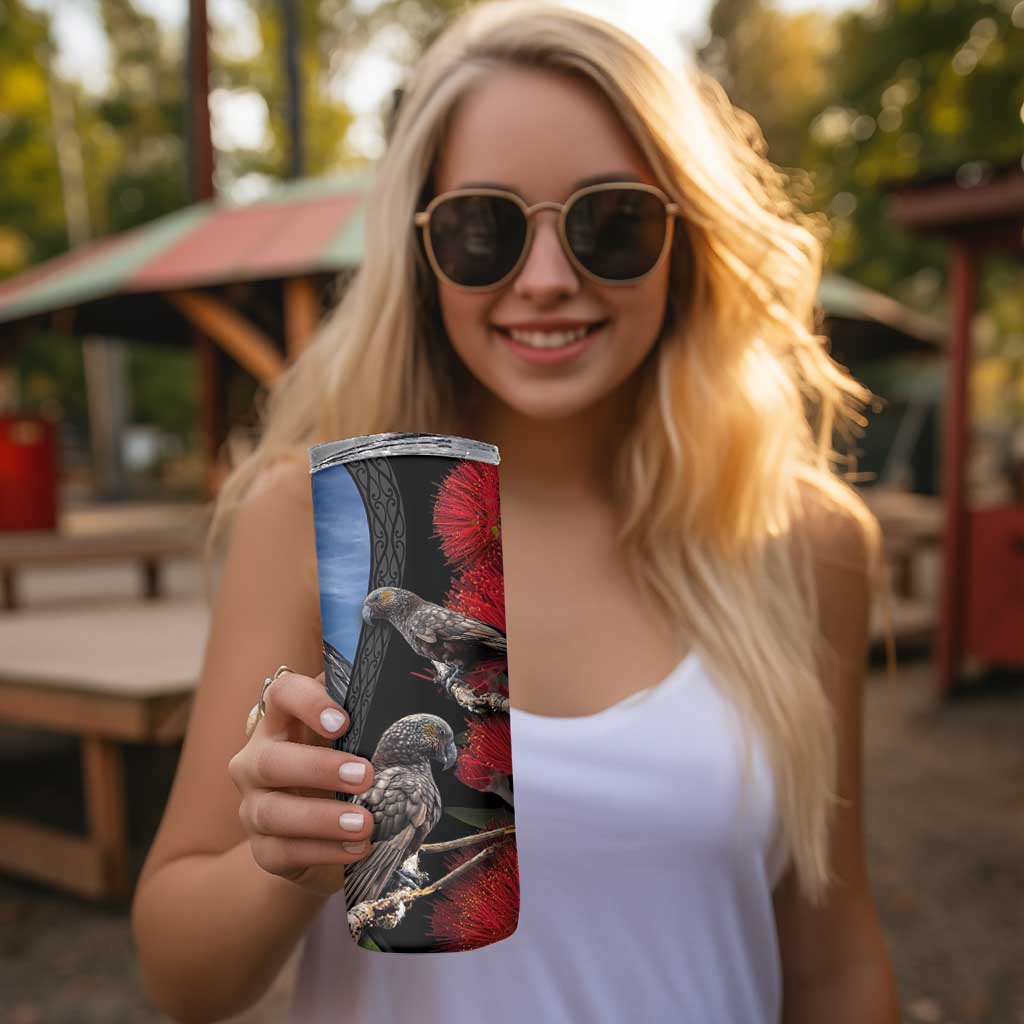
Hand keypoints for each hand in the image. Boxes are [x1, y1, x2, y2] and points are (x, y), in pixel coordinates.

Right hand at [228, 669, 374, 894]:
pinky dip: (323, 851)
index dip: (307, 703)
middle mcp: (256, 762)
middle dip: (319, 768)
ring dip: (322, 818)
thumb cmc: (339, 770)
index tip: (342, 721)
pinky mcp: (263, 849)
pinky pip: (283, 852)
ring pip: (273, 812)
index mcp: (280, 723)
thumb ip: (363, 711)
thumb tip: (394, 683)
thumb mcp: (350, 739)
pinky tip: (356, 848)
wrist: (320, 834)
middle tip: (365, 775)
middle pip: (272, 760)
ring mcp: (253, 808)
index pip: (281, 695)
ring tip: (365, 823)